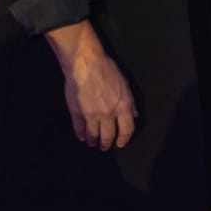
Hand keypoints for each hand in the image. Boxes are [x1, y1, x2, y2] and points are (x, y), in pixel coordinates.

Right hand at [46, 22, 136, 150]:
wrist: (85, 63)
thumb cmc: (107, 70)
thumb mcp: (125, 84)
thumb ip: (130, 102)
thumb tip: (134, 115)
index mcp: (123, 106)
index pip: (127, 129)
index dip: (124, 139)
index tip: (120, 143)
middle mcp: (108, 113)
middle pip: (109, 135)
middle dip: (107, 143)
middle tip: (105, 147)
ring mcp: (91, 114)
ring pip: (93, 134)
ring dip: (93, 140)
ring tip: (93, 143)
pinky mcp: (77, 112)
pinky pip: (79, 128)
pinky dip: (80, 134)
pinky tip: (81, 137)